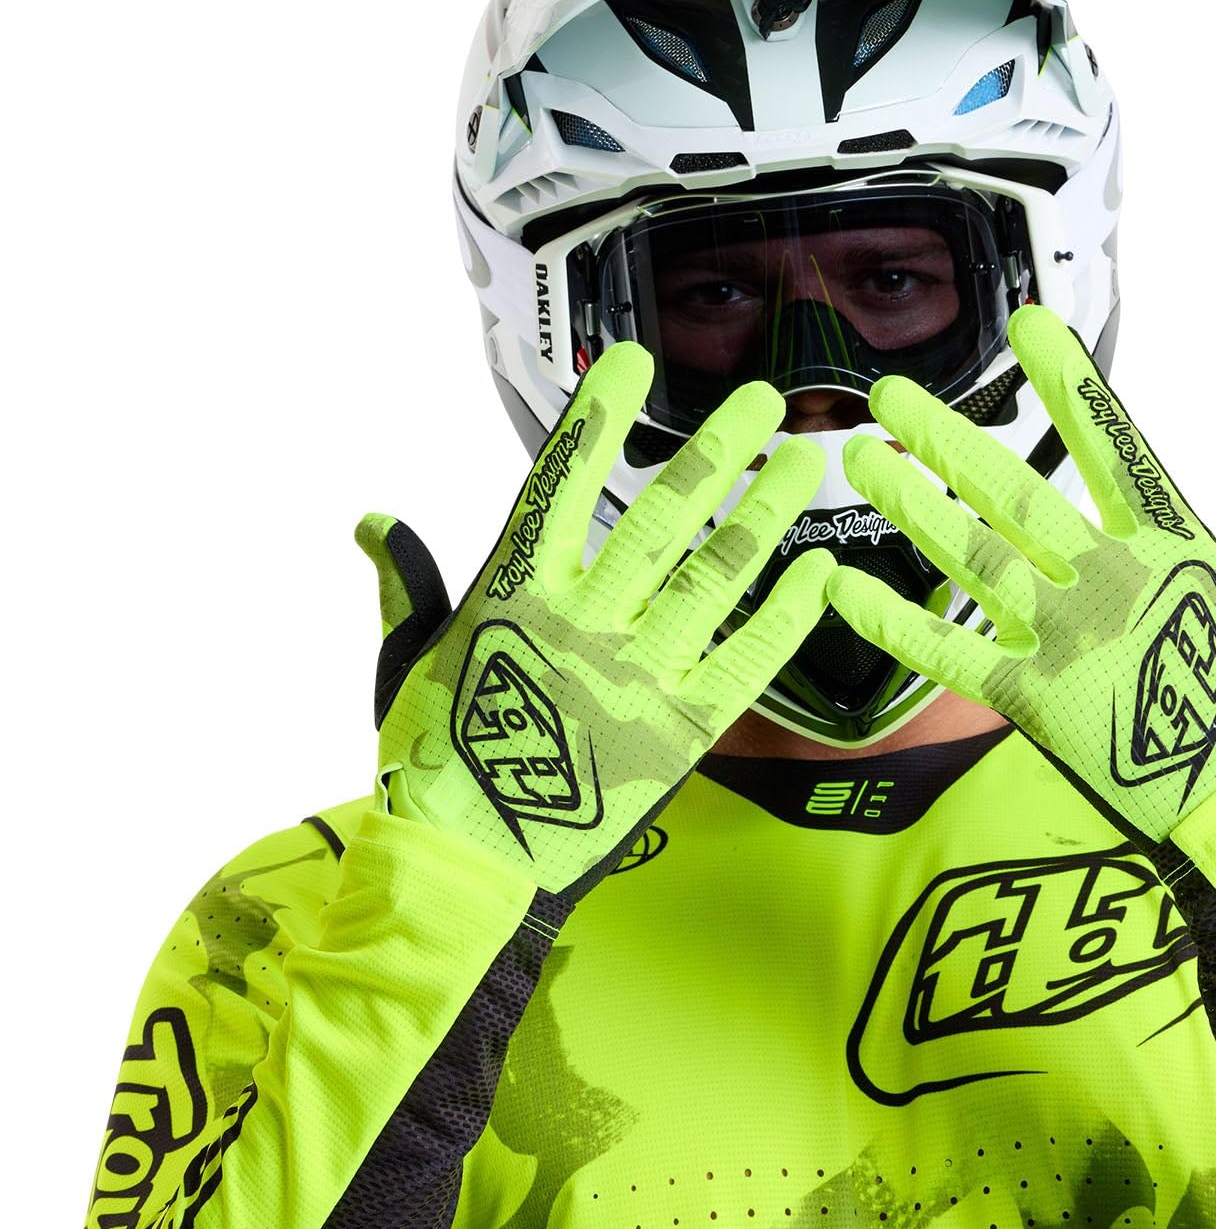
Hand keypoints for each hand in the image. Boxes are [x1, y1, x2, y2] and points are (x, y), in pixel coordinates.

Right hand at [357, 342, 831, 898]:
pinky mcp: (685, 731)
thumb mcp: (404, 665)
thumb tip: (376, 521)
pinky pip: (749, 660)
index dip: (598, 419)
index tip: (632, 362)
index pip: (562, 483)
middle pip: (662, 516)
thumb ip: (408, 587)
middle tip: (763, 402)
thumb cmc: (431, 765)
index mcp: (513, 593)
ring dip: (764, 514)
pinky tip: (825, 573)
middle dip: (715, 450)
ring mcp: (640, 673)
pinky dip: (788, 614)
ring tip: (802, 464)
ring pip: (716, 575)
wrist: (470, 866)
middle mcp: (585, 620)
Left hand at [826, 306, 1215, 844]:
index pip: (1109, 444)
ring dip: (912, 505)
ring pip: (970, 555)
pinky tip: (841, 587)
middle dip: (947, 440)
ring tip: (863, 460)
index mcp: (1169, 543)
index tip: (1026, 327)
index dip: (1067, 384)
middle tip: (890, 395)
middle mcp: (1105, 576)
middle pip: (1011, 493)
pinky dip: (889, 621)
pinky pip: (944, 652)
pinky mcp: (1029, 695)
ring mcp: (1061, 634)